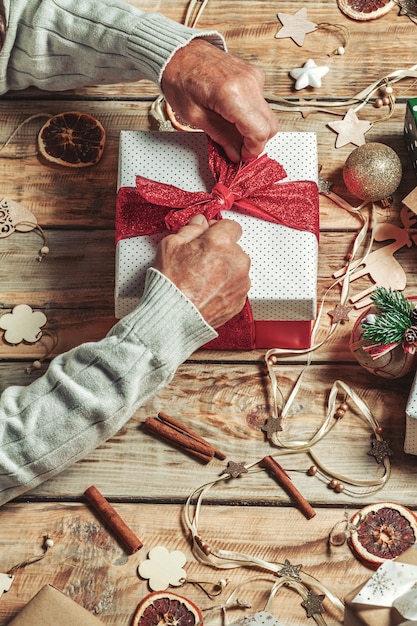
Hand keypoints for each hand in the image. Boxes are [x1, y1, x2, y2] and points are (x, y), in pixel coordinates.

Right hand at [153, 215, 250, 327]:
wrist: (174, 318)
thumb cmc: (171, 285)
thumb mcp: (171, 245)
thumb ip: (190, 229)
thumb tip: (200, 222)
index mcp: (221, 243)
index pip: (231, 225)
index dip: (218, 229)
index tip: (209, 235)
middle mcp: (236, 261)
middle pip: (234, 248)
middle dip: (220, 251)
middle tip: (199, 261)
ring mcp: (241, 282)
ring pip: (236, 268)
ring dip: (224, 269)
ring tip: (202, 280)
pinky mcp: (240, 300)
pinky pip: (236, 286)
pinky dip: (225, 287)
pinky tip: (207, 291)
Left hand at [161, 38, 278, 161]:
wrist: (178, 51)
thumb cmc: (180, 78)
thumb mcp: (195, 116)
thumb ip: (220, 137)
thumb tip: (236, 153)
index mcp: (232, 94)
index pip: (260, 132)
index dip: (252, 150)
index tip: (242, 156)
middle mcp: (249, 83)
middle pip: (270, 125)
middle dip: (255, 142)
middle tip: (237, 147)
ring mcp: (254, 77)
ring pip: (267, 115)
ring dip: (253, 128)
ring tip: (231, 130)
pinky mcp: (254, 75)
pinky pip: (261, 103)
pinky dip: (251, 115)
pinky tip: (232, 115)